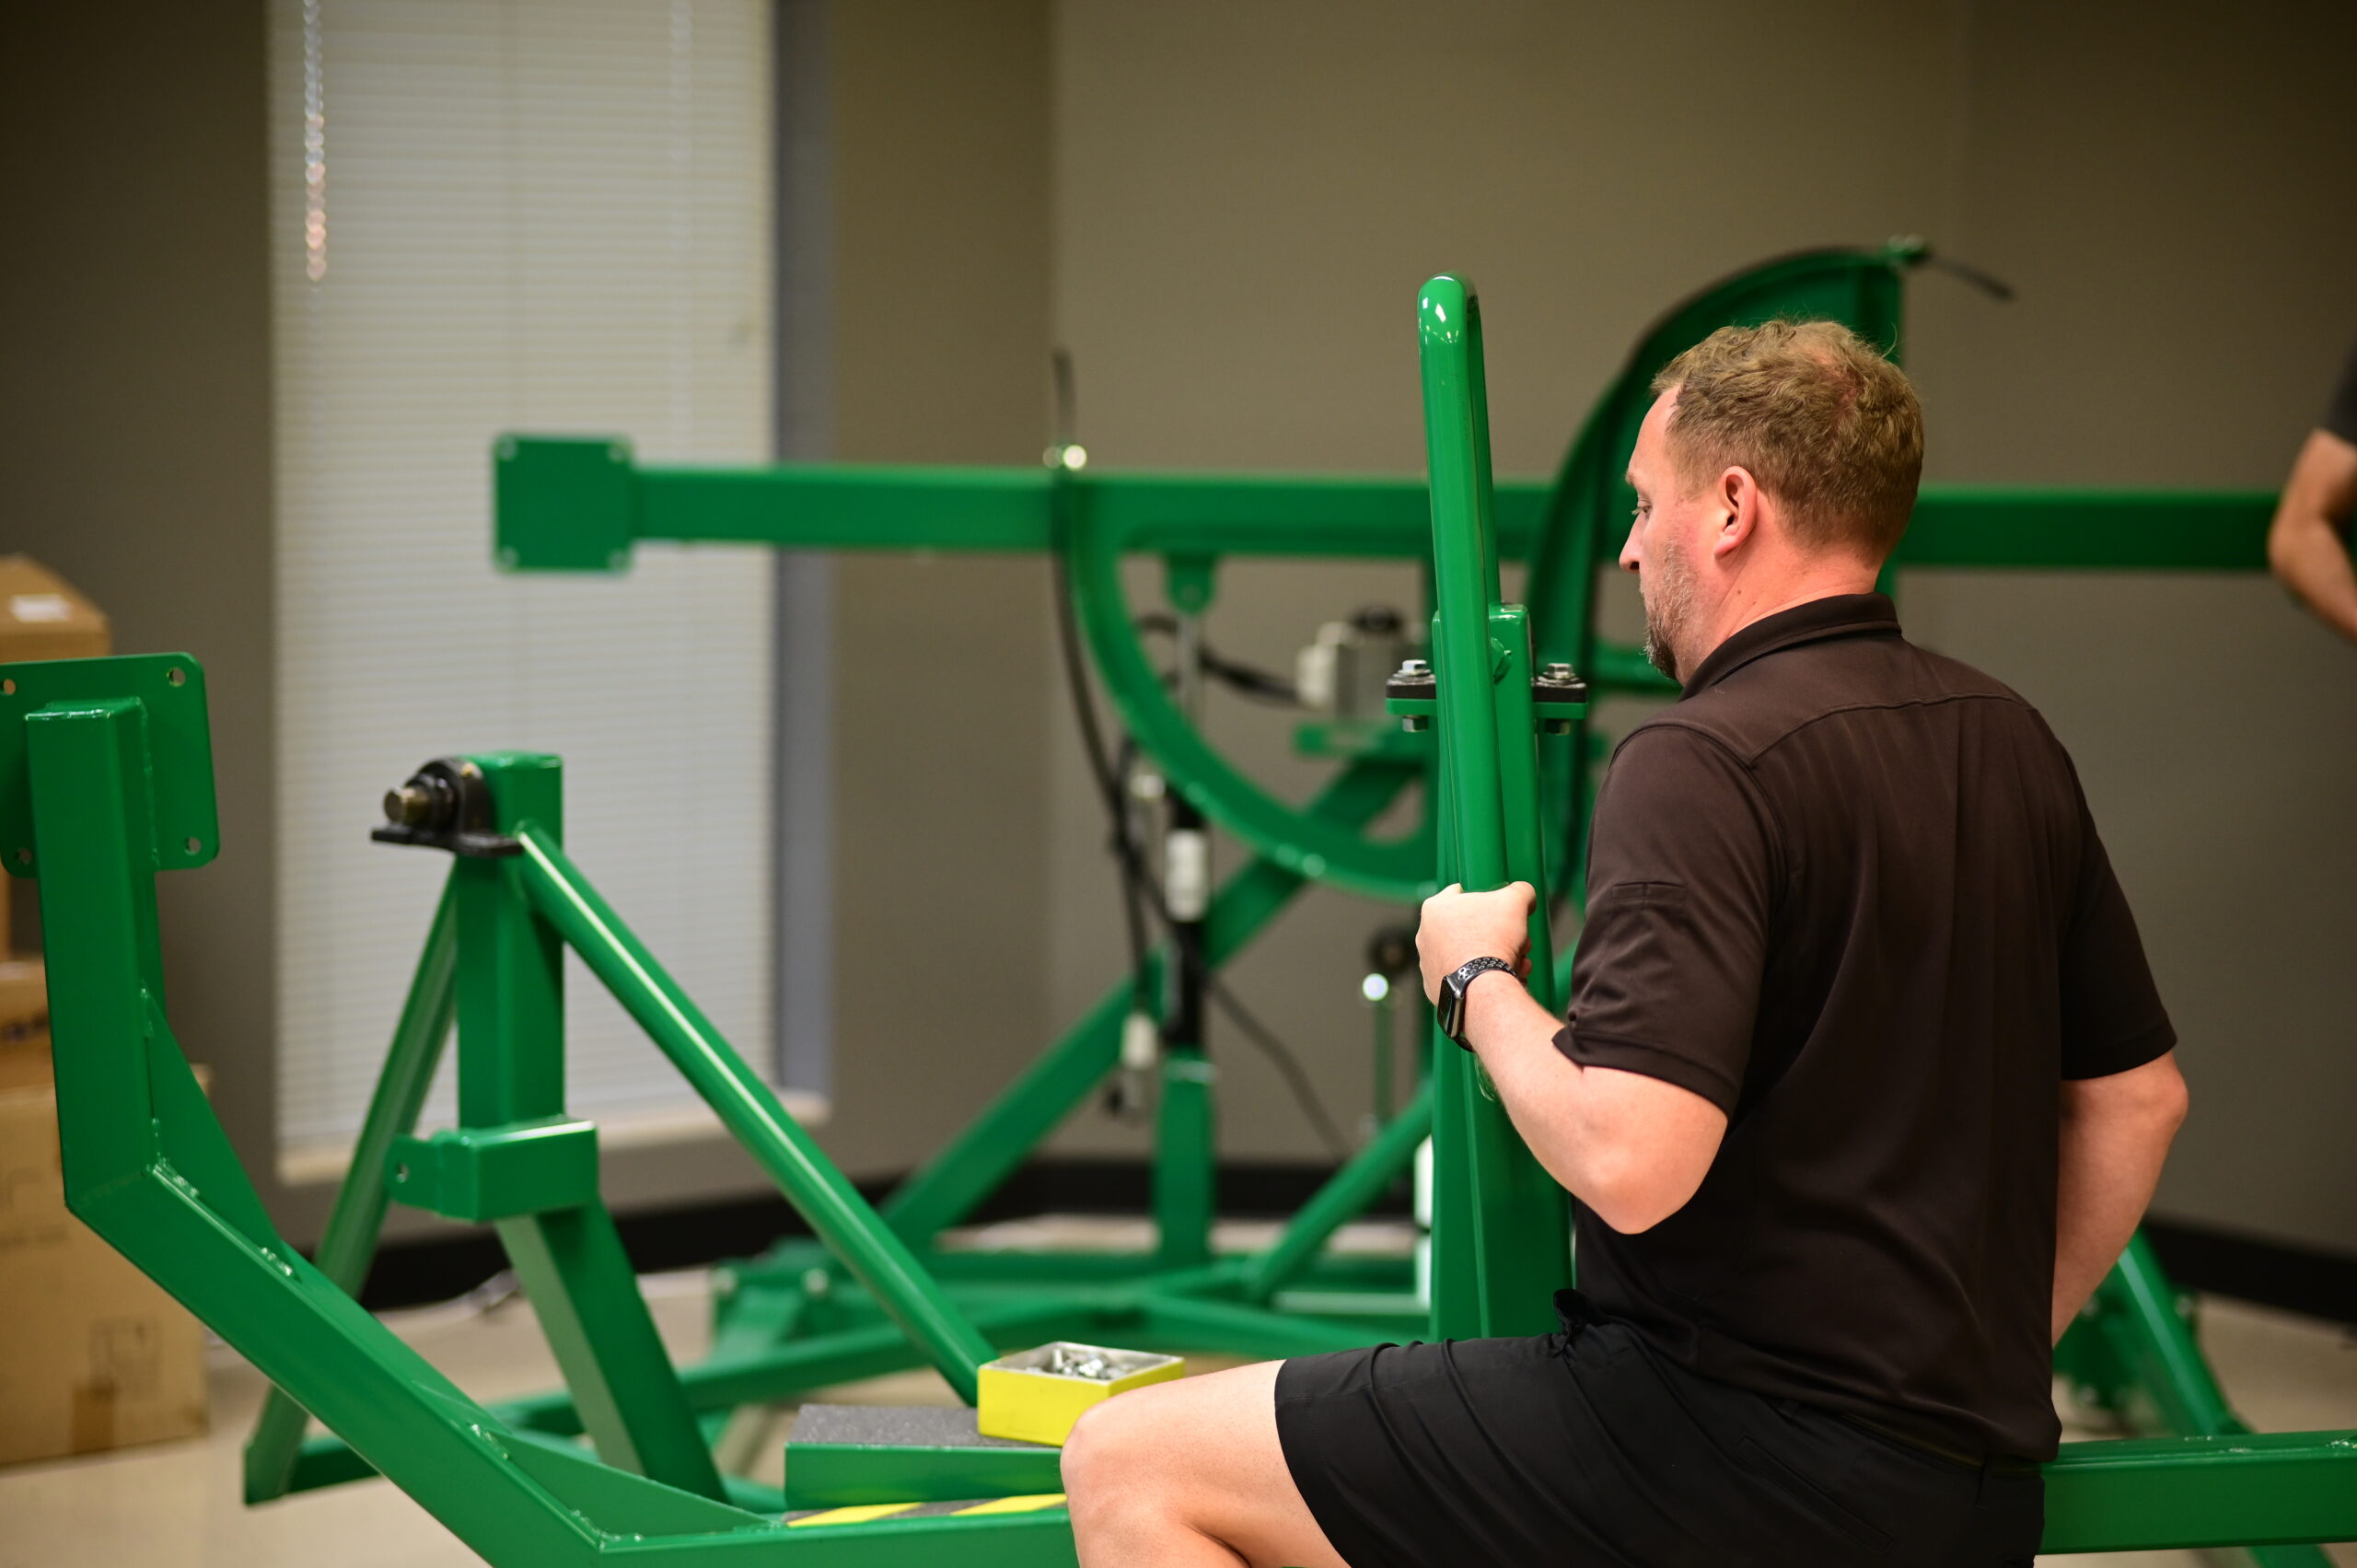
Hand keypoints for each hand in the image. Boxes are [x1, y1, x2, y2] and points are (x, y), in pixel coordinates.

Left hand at [1417, 882, 1535, 1003]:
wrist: (1482, 988)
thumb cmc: (1492, 939)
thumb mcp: (1515, 901)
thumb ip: (1520, 890)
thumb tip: (1524, 893)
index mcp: (1435, 908)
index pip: (1461, 893)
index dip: (1487, 899)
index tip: (1502, 909)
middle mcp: (1425, 936)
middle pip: (1471, 928)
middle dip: (1500, 935)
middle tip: (1519, 942)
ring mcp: (1428, 965)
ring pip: (1471, 955)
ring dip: (1497, 958)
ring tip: (1516, 964)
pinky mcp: (1436, 989)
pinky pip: (1465, 979)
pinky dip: (1484, 979)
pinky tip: (1504, 980)